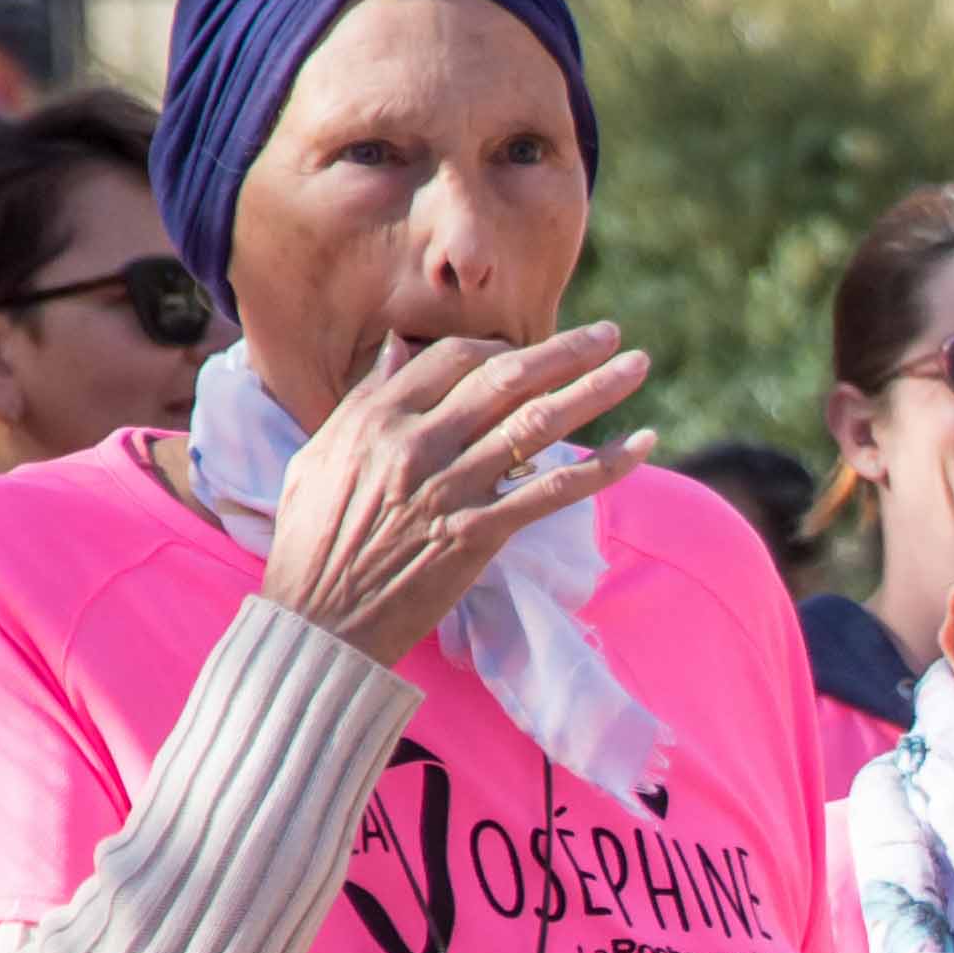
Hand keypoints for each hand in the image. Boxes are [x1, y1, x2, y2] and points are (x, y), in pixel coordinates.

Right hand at [247, 326, 656, 671]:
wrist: (319, 619)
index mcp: (376, 417)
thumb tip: (399, 347)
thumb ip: (364, 398)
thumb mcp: (320, 453)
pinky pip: (554, 491)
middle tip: (610, 333)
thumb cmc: (312, 540)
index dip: (500, 346)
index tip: (532, 351)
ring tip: (639, 366)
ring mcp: (452, 487)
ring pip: (538, 424)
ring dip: (596, 390)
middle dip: (565, 351)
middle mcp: (417, 442)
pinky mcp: (479, 533)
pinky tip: (641, 444)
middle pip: (506, 378)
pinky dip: (604, 466)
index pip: (453, 357)